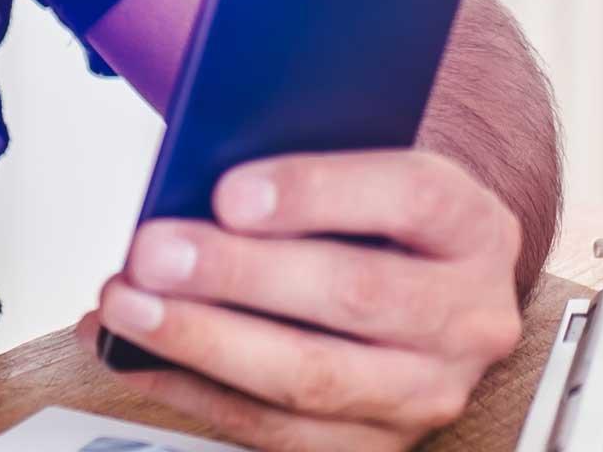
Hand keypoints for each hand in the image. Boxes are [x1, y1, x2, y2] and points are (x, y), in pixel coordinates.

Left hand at [90, 150, 529, 449]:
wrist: (429, 303)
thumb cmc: (382, 230)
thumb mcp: (372, 180)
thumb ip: (309, 177)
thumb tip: (202, 187)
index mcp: (475, 228)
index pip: (412, 197)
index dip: (318, 193)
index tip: (229, 192)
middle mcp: (469, 318)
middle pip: (356, 294)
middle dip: (240, 274)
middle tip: (154, 253)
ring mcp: (430, 392)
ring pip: (312, 376)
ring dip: (204, 341)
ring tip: (128, 306)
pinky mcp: (379, 445)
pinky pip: (276, 431)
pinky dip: (194, 392)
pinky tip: (138, 357)